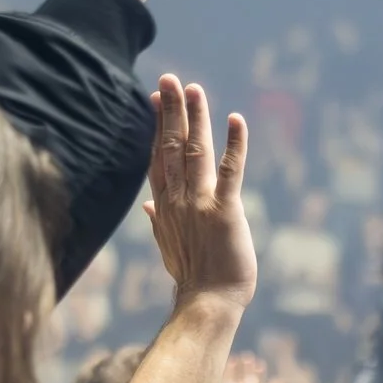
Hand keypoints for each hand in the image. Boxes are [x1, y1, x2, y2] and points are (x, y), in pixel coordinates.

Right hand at [144, 76, 255, 308]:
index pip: (159, 156)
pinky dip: (234, 144)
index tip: (156, 99)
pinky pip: (229, 172)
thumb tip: (146, 204)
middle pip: (172, 146)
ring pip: (195, 152)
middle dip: (171, 111)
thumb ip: (157, 219)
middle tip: (169, 78)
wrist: (207, 304)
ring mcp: (200, 204)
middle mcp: (178, 199)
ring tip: (193, 88)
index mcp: (165, 205)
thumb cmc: (193, 277)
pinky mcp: (225, 212)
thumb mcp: (169, 245)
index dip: (158, 125)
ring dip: (195, 118)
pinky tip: (235, 119)